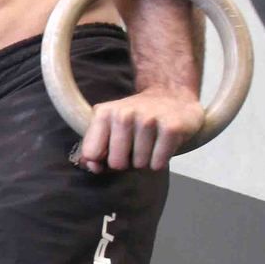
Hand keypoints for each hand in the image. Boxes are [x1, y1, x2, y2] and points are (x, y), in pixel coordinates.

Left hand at [75, 88, 203, 172]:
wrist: (173, 96)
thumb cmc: (138, 120)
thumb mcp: (110, 128)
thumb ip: (95, 151)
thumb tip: (93, 167)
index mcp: (104, 113)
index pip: (91, 153)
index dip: (102, 159)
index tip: (112, 150)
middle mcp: (124, 114)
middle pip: (117, 163)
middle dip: (127, 162)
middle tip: (136, 145)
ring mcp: (148, 120)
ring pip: (140, 165)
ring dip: (146, 160)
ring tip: (151, 141)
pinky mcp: (170, 128)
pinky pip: (158, 164)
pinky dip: (161, 160)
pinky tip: (163, 143)